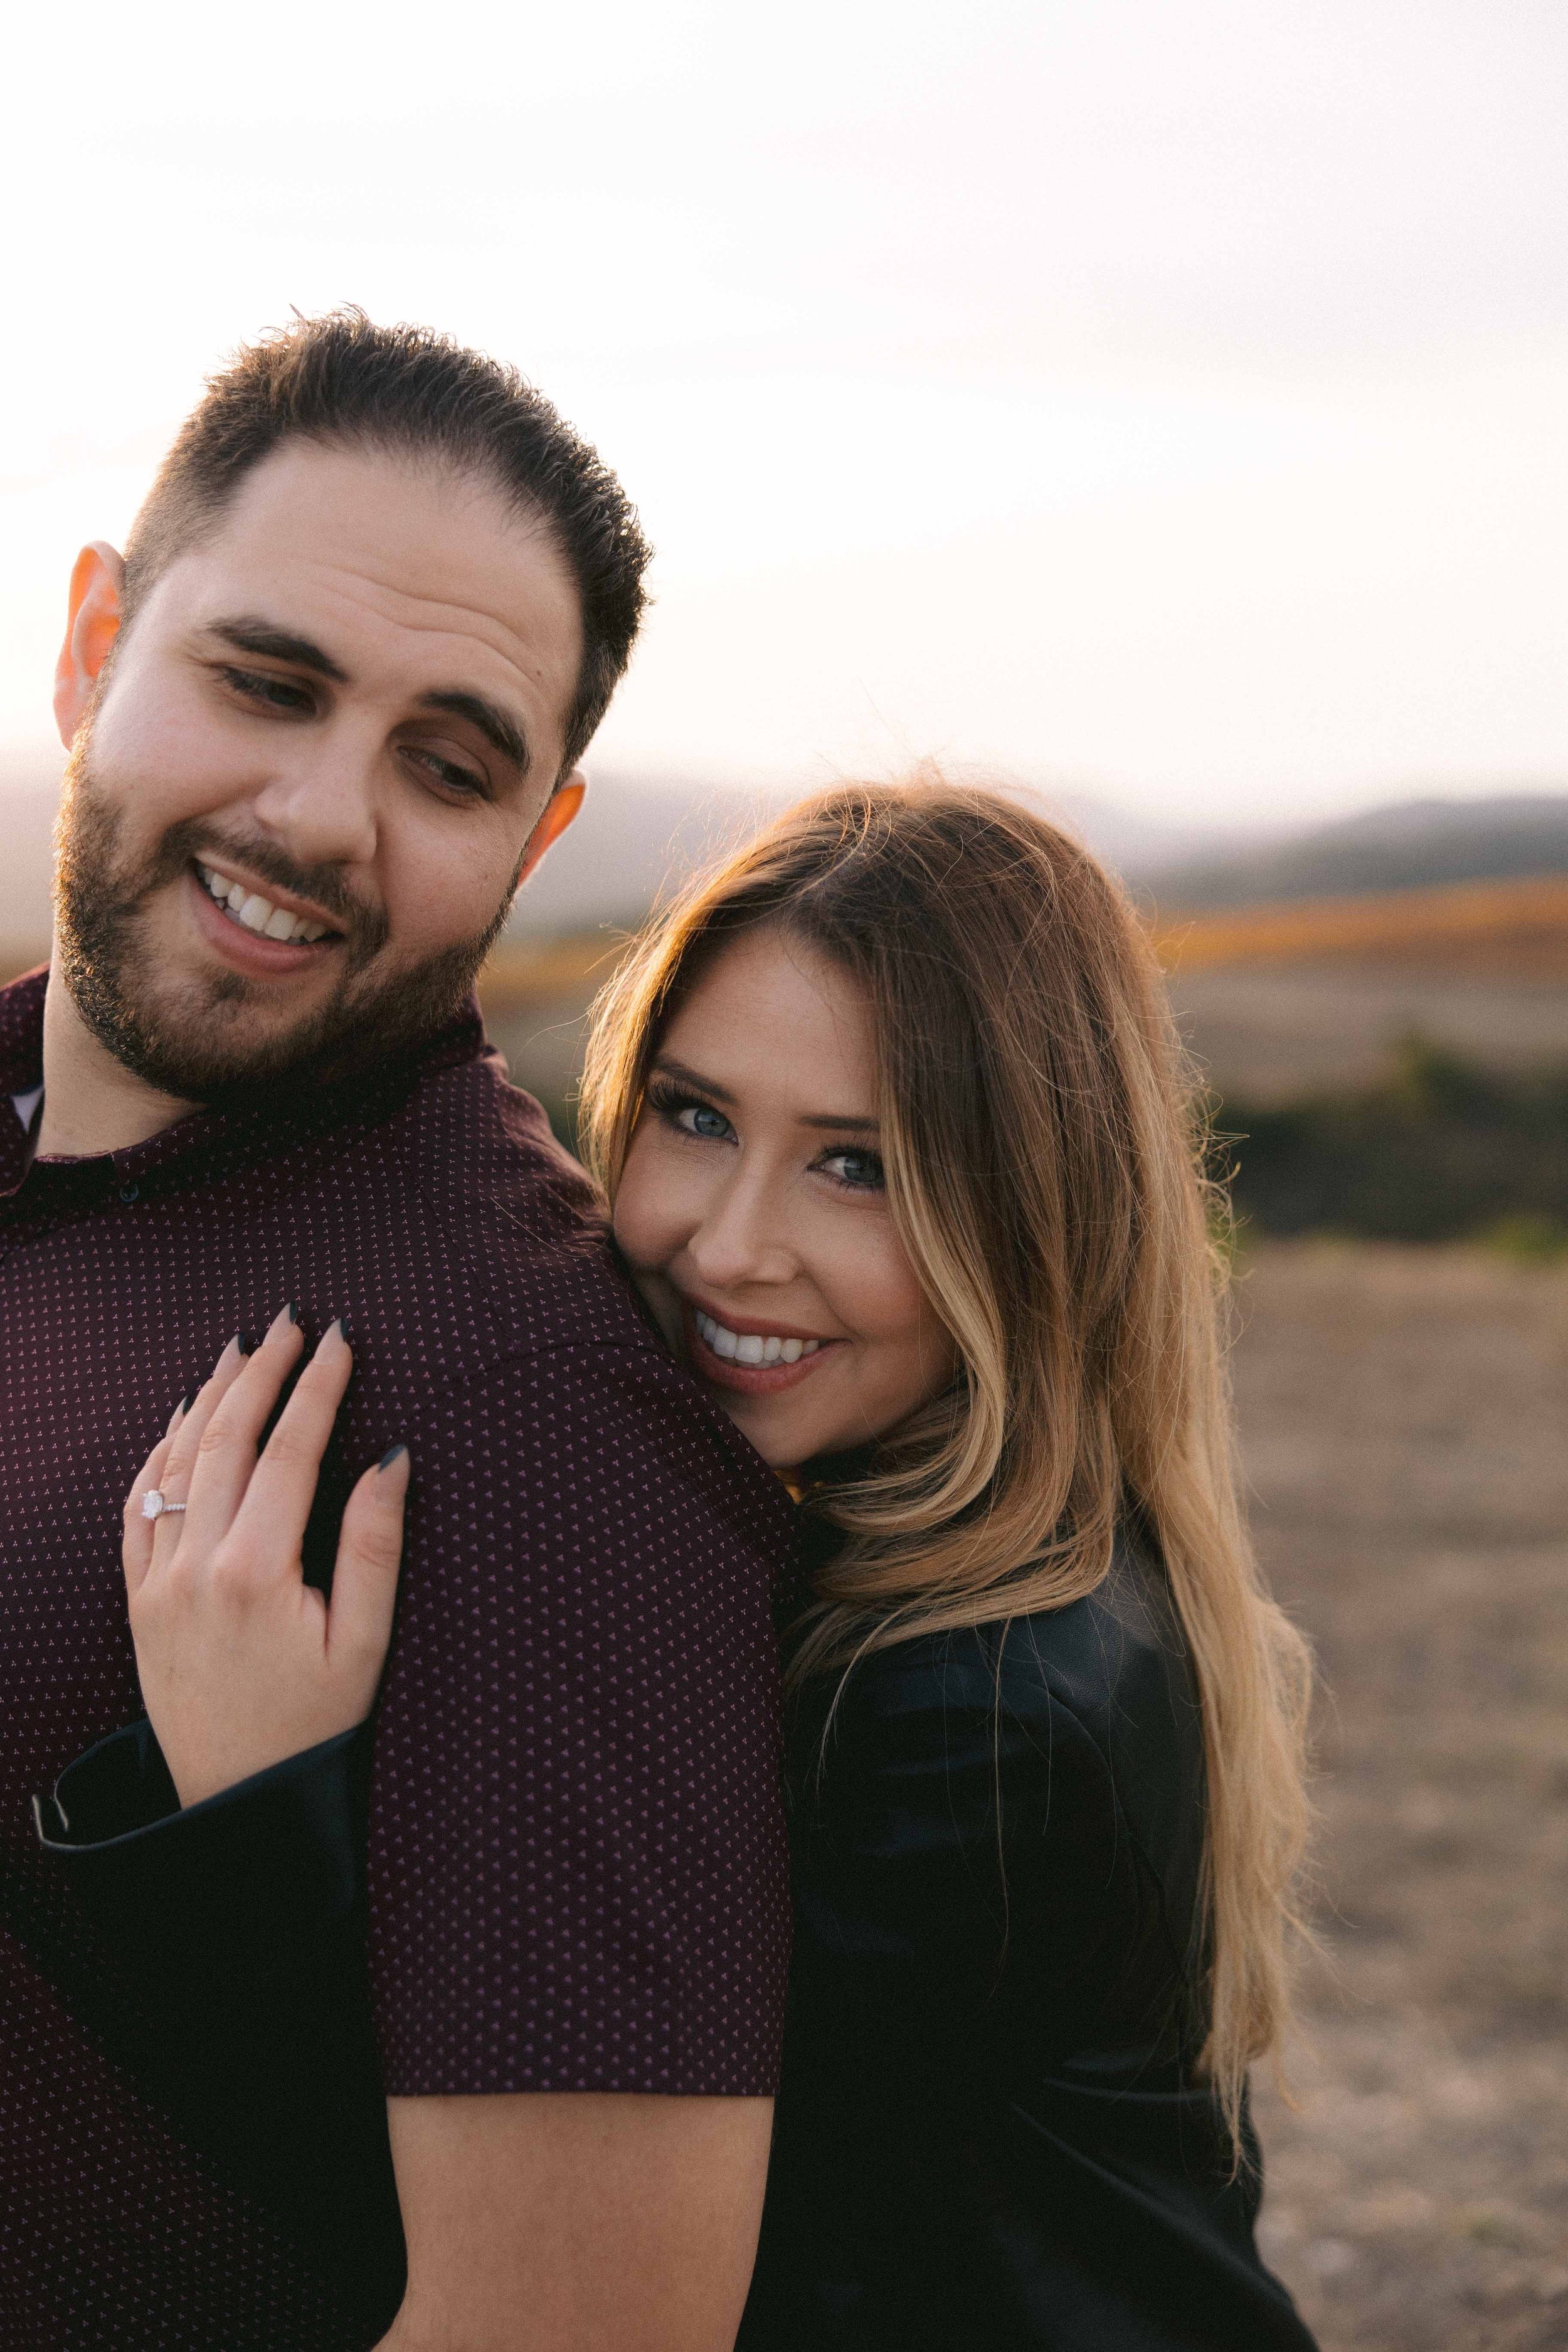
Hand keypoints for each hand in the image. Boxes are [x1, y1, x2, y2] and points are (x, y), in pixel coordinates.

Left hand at [123, 1307, 407, 1808]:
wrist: (236, 1802)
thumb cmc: (313, 1725)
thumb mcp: (364, 1643)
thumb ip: (374, 1546)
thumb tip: (391, 1457)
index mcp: (257, 1573)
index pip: (291, 1451)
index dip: (317, 1387)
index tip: (339, 1338)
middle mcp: (196, 1568)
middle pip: (228, 1440)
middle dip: (261, 1372)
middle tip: (290, 1320)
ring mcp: (157, 1583)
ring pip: (176, 1463)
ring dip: (208, 1398)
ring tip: (238, 1349)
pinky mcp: (137, 1602)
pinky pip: (138, 1508)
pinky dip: (158, 1454)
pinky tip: (179, 1420)